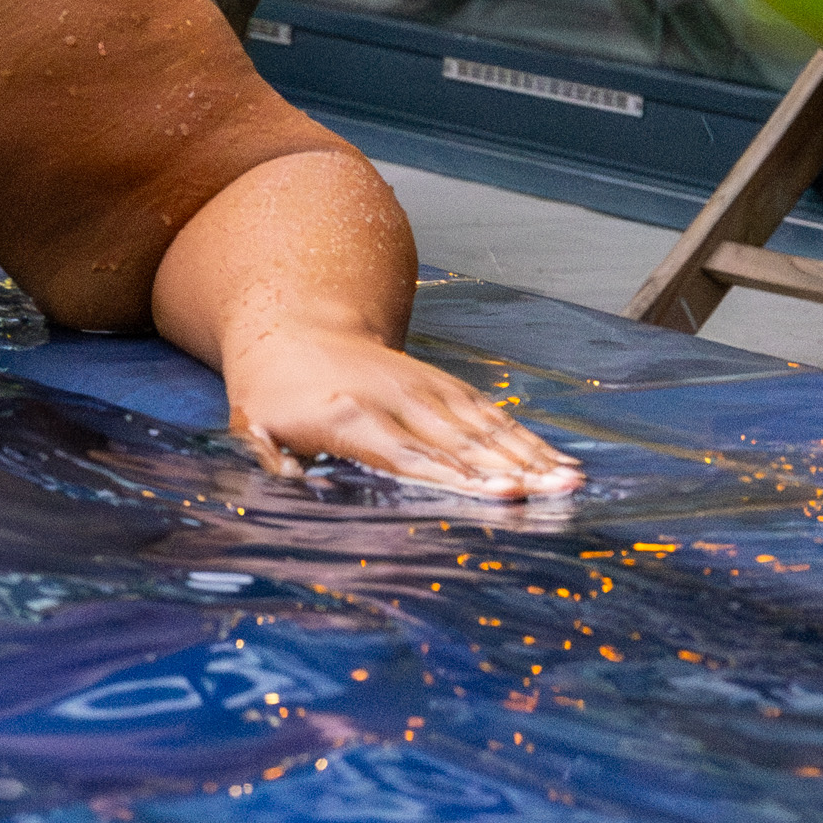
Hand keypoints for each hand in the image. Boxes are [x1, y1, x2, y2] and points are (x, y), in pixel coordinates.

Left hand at [223, 322, 582, 502]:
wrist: (291, 327)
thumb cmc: (271, 394)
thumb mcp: (251, 429)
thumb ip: (268, 464)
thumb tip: (291, 493)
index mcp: (348, 417)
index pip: (411, 456)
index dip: (457, 476)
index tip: (500, 494)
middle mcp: (395, 399)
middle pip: (460, 443)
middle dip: (511, 471)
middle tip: (555, 495)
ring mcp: (424, 388)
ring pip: (485, 427)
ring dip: (530, 456)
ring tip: (571, 483)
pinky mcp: (443, 384)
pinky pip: (490, 413)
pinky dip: (526, 439)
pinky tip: (558, 463)